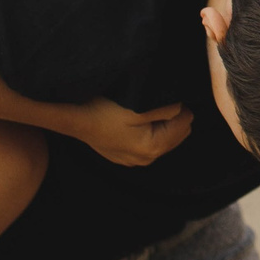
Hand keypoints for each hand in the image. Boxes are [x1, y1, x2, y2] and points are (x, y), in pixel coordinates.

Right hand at [60, 99, 193, 166]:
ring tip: (139, 112)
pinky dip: (147, 129)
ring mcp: (133, 159)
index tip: (157, 99)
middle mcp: (145, 159)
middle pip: (178, 132)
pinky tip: (132, 121)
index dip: (176, 106)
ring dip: (159, 122)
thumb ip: (166, 109)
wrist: (74, 118)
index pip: (185, 122)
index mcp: (152, 148)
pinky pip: (148, 140)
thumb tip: (182, 108)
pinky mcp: (124, 155)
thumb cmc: (103, 110)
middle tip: (149, 105)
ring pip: (164, 136)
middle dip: (170, 117)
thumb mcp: (139, 105)